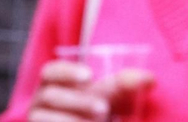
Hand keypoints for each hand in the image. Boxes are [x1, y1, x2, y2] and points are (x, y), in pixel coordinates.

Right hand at [27, 60, 153, 121]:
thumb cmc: (94, 109)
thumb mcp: (107, 96)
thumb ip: (123, 85)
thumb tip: (151, 79)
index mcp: (53, 83)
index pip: (50, 71)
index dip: (66, 71)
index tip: (89, 76)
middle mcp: (39, 101)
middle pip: (51, 96)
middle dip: (80, 102)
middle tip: (104, 109)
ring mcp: (36, 119)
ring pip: (46, 118)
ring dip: (73, 120)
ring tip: (98, 121)